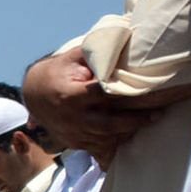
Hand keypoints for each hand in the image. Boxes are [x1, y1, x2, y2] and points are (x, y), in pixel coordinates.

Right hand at [25, 47, 154, 158]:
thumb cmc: (57, 71)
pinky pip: (99, 149)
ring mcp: (73, 133)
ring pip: (106, 138)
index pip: (101, 96)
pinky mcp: (76, 142)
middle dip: (133, 120)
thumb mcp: (72, 57)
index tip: (144, 92)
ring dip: (128, 132)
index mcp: (71, 95)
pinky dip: (115, 147)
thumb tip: (124, 42)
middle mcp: (72, 117)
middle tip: (157, 115)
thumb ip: (96, 55)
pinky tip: (130, 142)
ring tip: (150, 122)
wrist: (33, 94)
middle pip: (108, 123)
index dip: (123, 95)